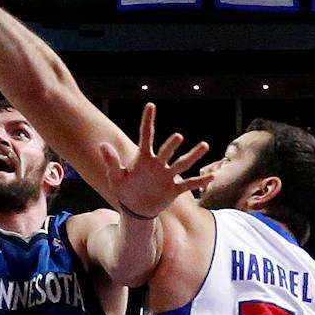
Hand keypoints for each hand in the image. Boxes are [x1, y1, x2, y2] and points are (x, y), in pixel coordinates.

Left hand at [95, 102, 216, 219]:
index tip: (150, 105)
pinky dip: (199, 181)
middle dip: (172, 145)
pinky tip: (212, 177)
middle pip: (166, 151)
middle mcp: (158, 164)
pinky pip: (188, 184)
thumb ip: (111, 162)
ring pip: (182, 164)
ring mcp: (167, 176)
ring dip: (193, 156)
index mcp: (143, 158)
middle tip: (177, 137)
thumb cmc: (124, 190)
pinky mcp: (173, 189)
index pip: (146, 135)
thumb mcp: (116, 177)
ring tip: (204, 145)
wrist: (135, 208)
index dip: (148, 120)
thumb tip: (102, 145)